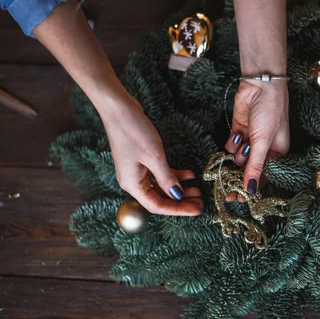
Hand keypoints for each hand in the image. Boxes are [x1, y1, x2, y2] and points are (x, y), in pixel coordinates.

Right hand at [101, 95, 202, 215]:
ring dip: (179, 188)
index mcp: (132, 185)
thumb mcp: (154, 156)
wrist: (118, 108)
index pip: (157, 206)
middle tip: (201, 202)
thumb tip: (178, 195)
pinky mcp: (141, 161)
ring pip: (161, 187)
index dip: (178, 210)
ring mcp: (137, 171)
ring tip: (198, 190)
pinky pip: (159, 174)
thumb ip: (167, 178)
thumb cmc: (133, 131)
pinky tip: (190, 174)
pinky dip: (174, 175)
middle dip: (181, 201)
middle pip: (160, 198)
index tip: (197, 210)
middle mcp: (133, 181)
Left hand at [225, 79, 289, 194]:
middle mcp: (264, 149)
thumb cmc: (270, 112)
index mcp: (278, 154)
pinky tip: (237, 134)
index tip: (238, 200)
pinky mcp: (239, 132)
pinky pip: (231, 147)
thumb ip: (255, 166)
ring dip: (237, 156)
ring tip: (243, 144)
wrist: (260, 84)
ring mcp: (251, 141)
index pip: (263, 177)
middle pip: (248, 170)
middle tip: (227, 191)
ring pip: (238, 159)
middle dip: (238, 178)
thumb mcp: (264, 142)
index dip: (251, 188)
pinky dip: (231, 144)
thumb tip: (250, 190)